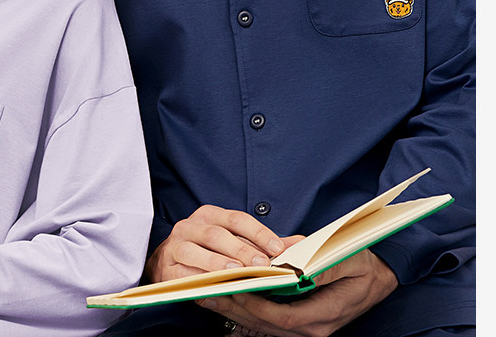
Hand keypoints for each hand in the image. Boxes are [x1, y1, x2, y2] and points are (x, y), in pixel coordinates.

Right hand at [146, 206, 301, 281]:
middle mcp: (191, 225)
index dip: (258, 233)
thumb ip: (263, 244)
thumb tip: (299, 244)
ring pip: (198, 251)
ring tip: (237, 273)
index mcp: (210, 215)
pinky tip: (213, 286)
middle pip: (218, 235)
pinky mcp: (167, 266)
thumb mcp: (233, 242)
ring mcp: (177, 245)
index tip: (278, 249)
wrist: (167, 263)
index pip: (237, 219)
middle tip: (261, 265)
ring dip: (219, 263)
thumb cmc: (206, 251)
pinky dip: (199, 279)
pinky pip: (183, 272)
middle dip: (241, 250)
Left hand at [198, 249, 397, 336]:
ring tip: (209, 297)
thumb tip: (284, 258)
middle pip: (266, 325)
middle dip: (235, 310)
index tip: (230, 288)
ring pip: (264, 327)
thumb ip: (316, 261)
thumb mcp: (345, 257)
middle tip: (206, 293)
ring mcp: (307, 328)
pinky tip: (228, 303)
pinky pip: (270, 323)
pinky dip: (248, 314)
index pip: (280, 316)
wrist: (381, 277)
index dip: (253, 304)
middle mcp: (313, 328)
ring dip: (236, 313)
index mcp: (323, 315)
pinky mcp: (302, 322)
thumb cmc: (363, 264)